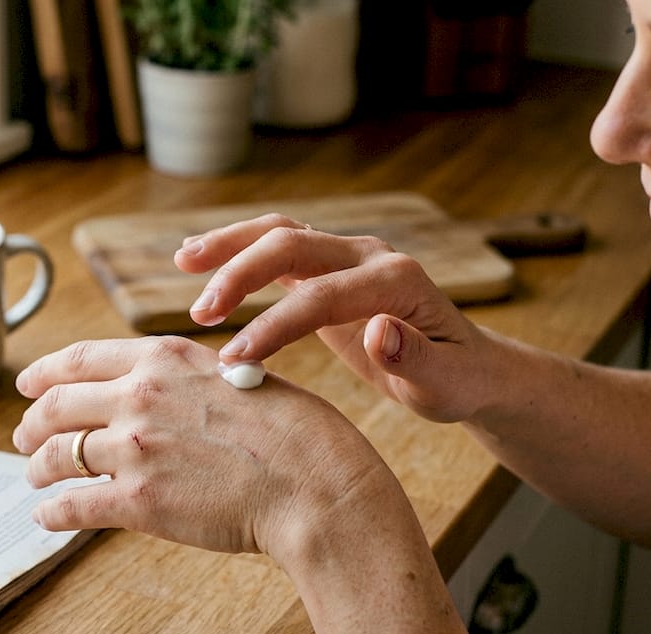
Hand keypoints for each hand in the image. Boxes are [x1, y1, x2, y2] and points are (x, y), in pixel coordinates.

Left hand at [12, 336, 393, 559]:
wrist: (314, 481)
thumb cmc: (295, 431)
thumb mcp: (237, 372)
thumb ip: (187, 380)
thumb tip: (161, 392)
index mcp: (164, 357)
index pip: (81, 358)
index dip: (45, 373)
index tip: (29, 384)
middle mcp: (139, 395)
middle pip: (57, 405)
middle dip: (32, 423)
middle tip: (23, 437)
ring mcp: (134, 448)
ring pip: (56, 455)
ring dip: (38, 467)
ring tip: (35, 477)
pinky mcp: (137, 501)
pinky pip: (73, 506)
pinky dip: (52, 512)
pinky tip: (47, 517)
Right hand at [175, 213, 497, 422]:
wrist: (466, 364)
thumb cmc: (456, 380)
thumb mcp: (447, 384)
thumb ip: (416, 359)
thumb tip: (380, 330)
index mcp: (396, 281)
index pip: (323, 295)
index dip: (275, 324)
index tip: (235, 359)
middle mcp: (369, 255)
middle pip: (293, 244)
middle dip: (241, 274)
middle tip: (200, 315)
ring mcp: (347, 255)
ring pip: (280, 232)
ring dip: (230, 244)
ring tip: (183, 262)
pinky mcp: (328, 266)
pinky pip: (278, 246)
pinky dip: (238, 249)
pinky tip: (199, 261)